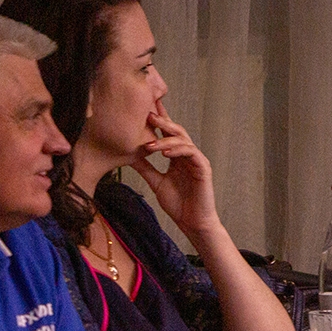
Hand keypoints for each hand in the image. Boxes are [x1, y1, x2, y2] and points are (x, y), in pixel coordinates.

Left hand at [128, 102, 219, 239]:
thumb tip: (128, 156)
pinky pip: (191, 153)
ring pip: (183, 140)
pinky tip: (165, 153)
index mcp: (177, 156)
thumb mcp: (156, 182)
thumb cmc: (178, 204)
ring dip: (166, 139)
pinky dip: (178, 150)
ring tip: (150, 143)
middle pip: (176, 131)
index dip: (159, 120)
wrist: (192, 222)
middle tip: (147, 113)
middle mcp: (187, 154)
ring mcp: (196, 159)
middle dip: (163, 121)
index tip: (145, 108)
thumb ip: (145, 168)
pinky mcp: (203, 167)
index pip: (168, 133)